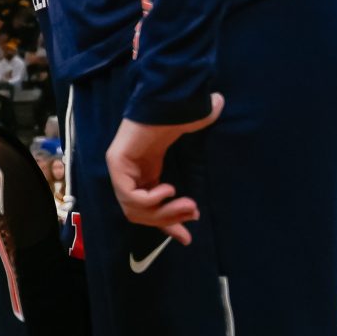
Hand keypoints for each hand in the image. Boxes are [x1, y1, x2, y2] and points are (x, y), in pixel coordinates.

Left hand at [106, 96, 223, 239]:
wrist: (167, 97)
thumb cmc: (176, 113)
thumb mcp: (189, 138)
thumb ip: (200, 138)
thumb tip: (219, 108)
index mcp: (142, 174)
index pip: (146, 211)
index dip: (167, 225)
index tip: (187, 238)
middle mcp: (127, 174)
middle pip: (139, 215)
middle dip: (169, 220)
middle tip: (193, 214)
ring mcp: (119, 168)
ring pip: (135, 210)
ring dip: (165, 213)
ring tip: (187, 204)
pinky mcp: (117, 163)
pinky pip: (130, 195)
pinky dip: (151, 200)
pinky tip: (169, 189)